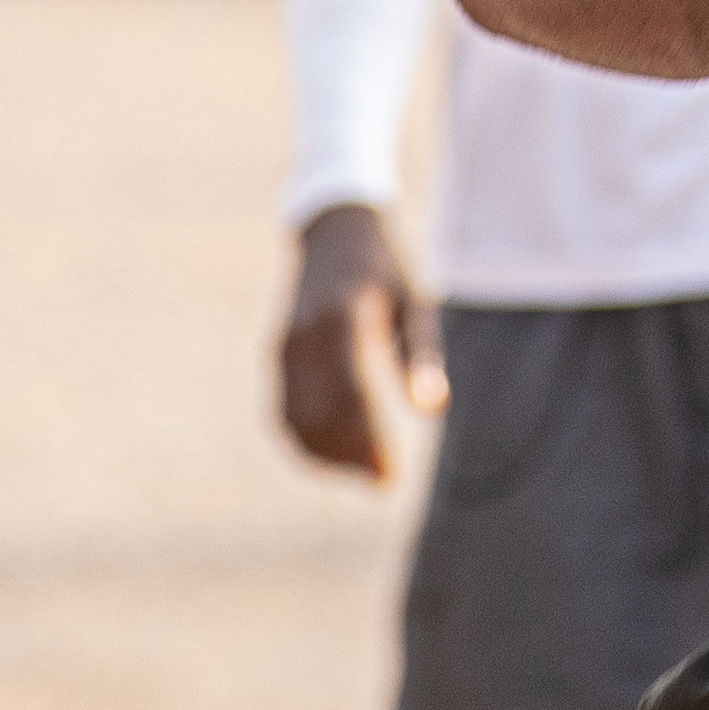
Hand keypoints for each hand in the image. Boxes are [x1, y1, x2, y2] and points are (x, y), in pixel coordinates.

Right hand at [277, 204, 442, 482]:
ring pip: (296, 418)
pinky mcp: (277, 353)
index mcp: (342, 315)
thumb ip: (421, 354)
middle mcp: (305, 332)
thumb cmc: (384, 266)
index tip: (391, 476)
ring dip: (327, 455)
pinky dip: (304, 441)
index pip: (351, 394)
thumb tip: (432, 411)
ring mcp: (285, 343)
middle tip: (384, 481)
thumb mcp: (413, 300)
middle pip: (320, 414)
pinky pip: (283, 410)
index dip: (369, 441)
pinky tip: (335, 457)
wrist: (334, 228)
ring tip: (366, 473)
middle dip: (350, 456)